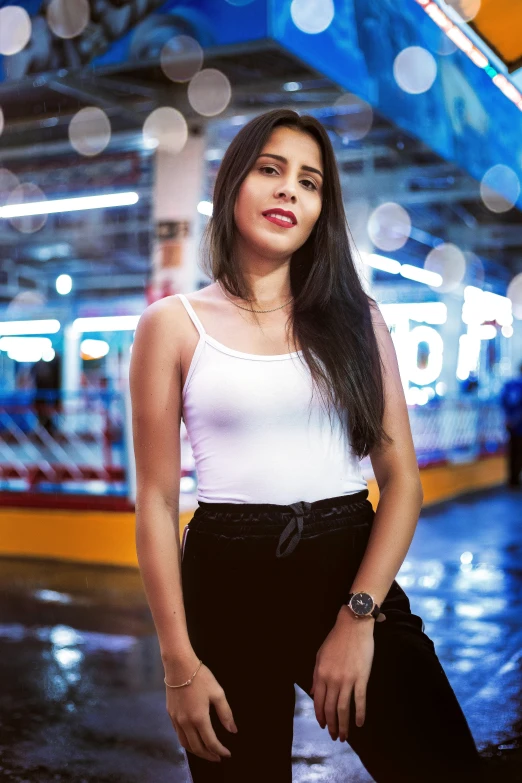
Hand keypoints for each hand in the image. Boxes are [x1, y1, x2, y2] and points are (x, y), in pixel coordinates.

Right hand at [165, 656, 237, 761]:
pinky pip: (179, 735)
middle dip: (209, 755)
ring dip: (197, 751)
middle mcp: (186, 723)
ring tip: (206, 752)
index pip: (211, 742)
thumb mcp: (218, 693)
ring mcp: (176, 720)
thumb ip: (226, 713)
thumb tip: (233, 730)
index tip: (227, 754)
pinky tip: (193, 738)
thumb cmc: (200, 677)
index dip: (220, 751)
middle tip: (218, 757)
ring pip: (185, 744)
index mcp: (199, 718)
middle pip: (197, 747)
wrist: (179, 665)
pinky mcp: (170, 715)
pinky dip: (187, 742)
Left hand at [310, 607, 378, 741]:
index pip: (319, 701)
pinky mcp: (361, 678)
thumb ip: (316, 675)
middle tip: (334, 736)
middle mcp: (333, 679)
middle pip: (331, 708)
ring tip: (343, 736)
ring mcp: (348, 680)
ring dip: (343, 725)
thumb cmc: (336, 639)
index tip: (323, 725)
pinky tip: (359, 723)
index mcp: (321, 673)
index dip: (320, 715)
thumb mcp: (320, 655)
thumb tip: (314, 693)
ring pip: (344, 709)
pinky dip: (359, 714)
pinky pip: (360, 701)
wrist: (353, 626)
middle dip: (331, 725)